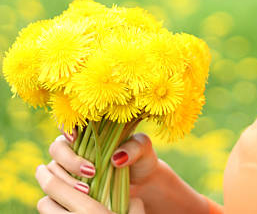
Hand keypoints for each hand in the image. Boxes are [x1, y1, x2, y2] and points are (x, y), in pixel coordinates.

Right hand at [39, 128, 208, 213]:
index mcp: (91, 129)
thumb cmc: (141, 158)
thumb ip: (134, 147)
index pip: (69, 121)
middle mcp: (76, 145)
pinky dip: (65, 191)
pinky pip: (57, 187)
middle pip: (57, 147)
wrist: (141, 182)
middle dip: (69, 160)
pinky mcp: (70, 184)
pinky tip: (82, 195)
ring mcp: (70, 166)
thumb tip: (117, 157)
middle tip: (91, 171)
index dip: (65, 126)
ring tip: (88, 189)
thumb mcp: (143, 148)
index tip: (73, 136)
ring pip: (53, 168)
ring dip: (66, 179)